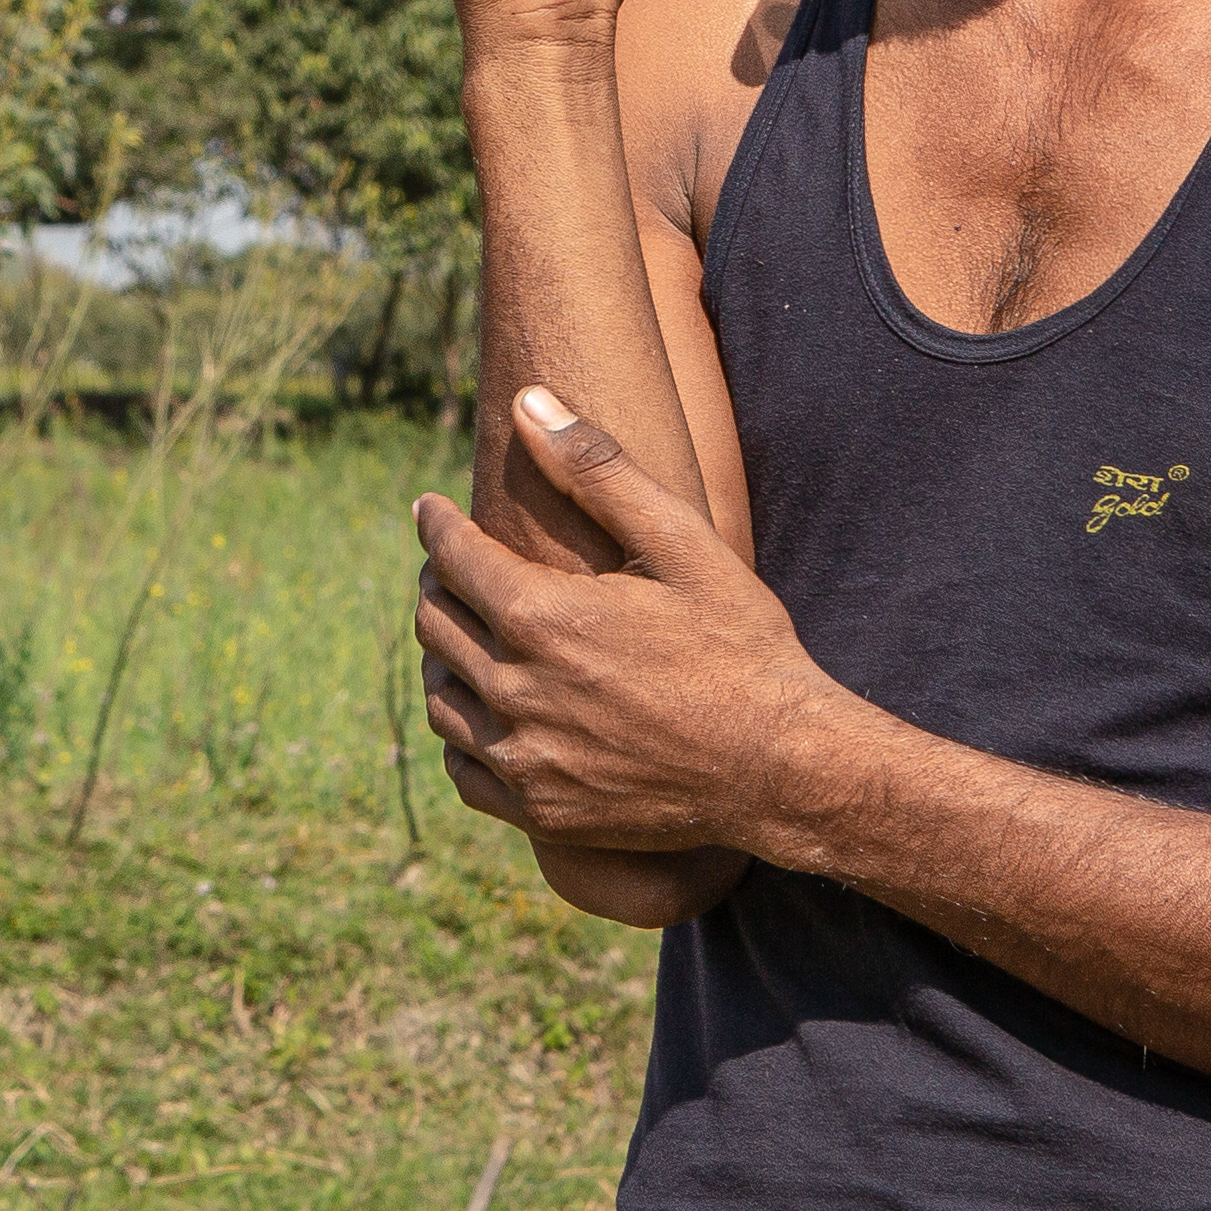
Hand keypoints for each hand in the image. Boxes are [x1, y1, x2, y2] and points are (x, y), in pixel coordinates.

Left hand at [418, 387, 814, 881]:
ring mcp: (524, 757)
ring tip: (469, 634)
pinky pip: (463, 768)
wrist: (780, 766)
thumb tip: (529, 401)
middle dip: (439, 583)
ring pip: (441, 697)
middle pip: (436, 623)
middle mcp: (519, 690)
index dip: (436, 526)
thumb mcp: (681, 544)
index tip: (430, 511)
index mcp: (544, 618)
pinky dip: (464, 734)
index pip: (451, 557)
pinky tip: (486, 711)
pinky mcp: (538, 809)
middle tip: (454, 567)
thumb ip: (598, 470)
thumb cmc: (740, 647)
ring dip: (446, 657)